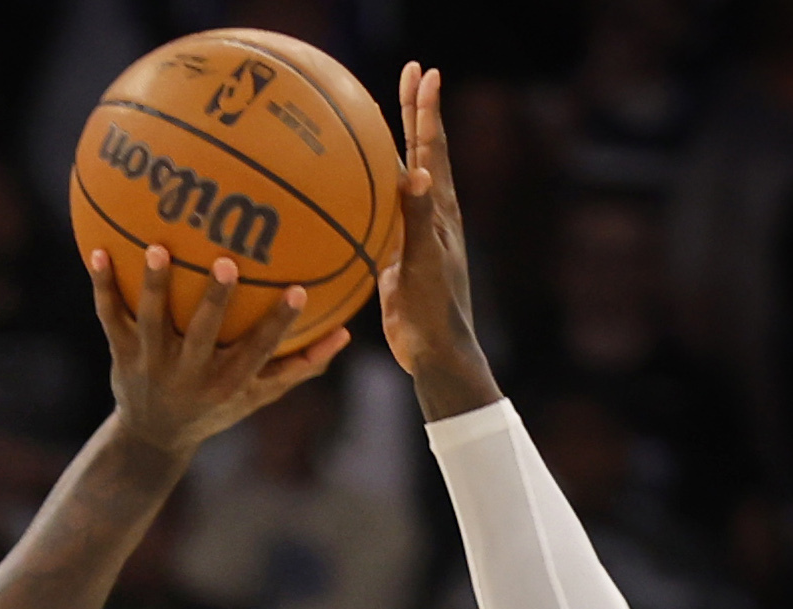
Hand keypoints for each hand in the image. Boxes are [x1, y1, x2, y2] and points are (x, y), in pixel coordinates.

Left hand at [83, 242, 349, 471]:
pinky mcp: (122, 354)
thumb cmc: (215, 406)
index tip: (298, 292)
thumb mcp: (257, 394)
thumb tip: (345, 332)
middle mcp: (189, 375)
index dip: (278, 326)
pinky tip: (98, 250)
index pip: (256, 352)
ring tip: (159, 248)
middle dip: (215, 302)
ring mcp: (152, 364)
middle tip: (227, 264)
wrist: (152, 439)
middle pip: (203, 336)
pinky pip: (110, 316)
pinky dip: (104, 286)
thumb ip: (300, 366)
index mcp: (225, 383)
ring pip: (152, 322)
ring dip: (155, 287)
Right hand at [376, 67, 488, 401]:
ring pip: (402, 176)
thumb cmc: (434, 310)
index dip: (426, 110)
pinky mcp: (396, 254)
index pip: (431, 149)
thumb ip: (419, 219)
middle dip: (415, 111)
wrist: (434, 352)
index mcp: (439, 211)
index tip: (424, 72)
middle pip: (421, 150)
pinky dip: (370, 189)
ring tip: (384, 114)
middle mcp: (429, 214)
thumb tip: (415, 172)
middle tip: (411, 72)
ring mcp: (412, 233)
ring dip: (395, 143)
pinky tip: (352, 185)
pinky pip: (380, 210)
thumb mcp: (425, 263)